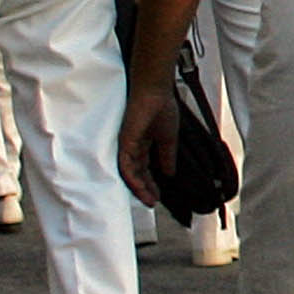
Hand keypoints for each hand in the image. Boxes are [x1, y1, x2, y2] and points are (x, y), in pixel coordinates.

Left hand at [118, 88, 177, 209]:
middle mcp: (134, 144)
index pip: (145, 167)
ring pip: (130, 172)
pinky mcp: (124, 141)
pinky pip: (125, 164)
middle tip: (152, 202)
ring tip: (149, 200)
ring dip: (139, 187)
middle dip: (145, 188)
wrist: (156, 91)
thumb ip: (167, 156)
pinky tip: (140, 188)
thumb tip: (169, 174)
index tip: (158, 196)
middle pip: (137, 172)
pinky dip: (132, 178)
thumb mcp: (168, 138)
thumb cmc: (162, 106)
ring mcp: (128, 143)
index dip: (151, 183)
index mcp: (144, 142)